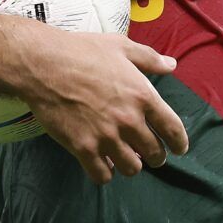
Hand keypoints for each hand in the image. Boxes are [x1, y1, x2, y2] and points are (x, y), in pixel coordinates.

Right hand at [18, 32, 189, 184]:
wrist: (43, 64)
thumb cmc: (82, 51)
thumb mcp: (121, 47)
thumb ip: (150, 58)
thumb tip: (172, 65)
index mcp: (143, 96)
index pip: (173, 129)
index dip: (179, 143)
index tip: (179, 149)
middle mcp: (129, 120)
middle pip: (155, 153)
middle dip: (156, 157)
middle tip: (149, 155)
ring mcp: (106, 137)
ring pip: (131, 168)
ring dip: (131, 165)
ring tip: (126, 159)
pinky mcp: (83, 148)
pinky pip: (102, 175)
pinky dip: (106, 173)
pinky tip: (103, 165)